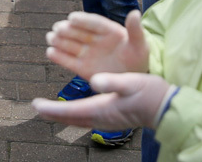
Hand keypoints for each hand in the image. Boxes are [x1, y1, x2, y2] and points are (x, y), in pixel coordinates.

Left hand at [34, 72, 173, 130]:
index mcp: (102, 109)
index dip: (52, 108)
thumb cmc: (149, 92)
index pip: (70, 111)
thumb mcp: (131, 82)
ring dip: (63, 115)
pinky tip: (75, 112)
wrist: (166, 108)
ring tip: (51, 110)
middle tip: (37, 108)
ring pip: (78, 120)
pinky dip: (75, 115)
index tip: (36, 105)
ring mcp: (107, 121)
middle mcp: (101, 118)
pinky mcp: (112, 119)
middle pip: (70, 118)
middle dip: (53, 113)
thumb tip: (95, 80)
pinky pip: (87, 119)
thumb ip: (112, 81)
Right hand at [46, 9, 150, 78]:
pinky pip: (69, 61)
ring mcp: (88, 53)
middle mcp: (96, 40)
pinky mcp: (83, 68)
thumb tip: (135, 12)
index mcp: (109, 31)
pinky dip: (59, 57)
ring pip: (71, 45)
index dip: (83, 20)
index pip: (94, 23)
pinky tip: (50, 53)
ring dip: (60, 41)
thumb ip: (135, 30)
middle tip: (57, 28)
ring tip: (51, 38)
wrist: (134, 79)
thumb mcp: (140, 44)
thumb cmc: (138, 58)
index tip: (72, 18)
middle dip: (68, 30)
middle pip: (79, 33)